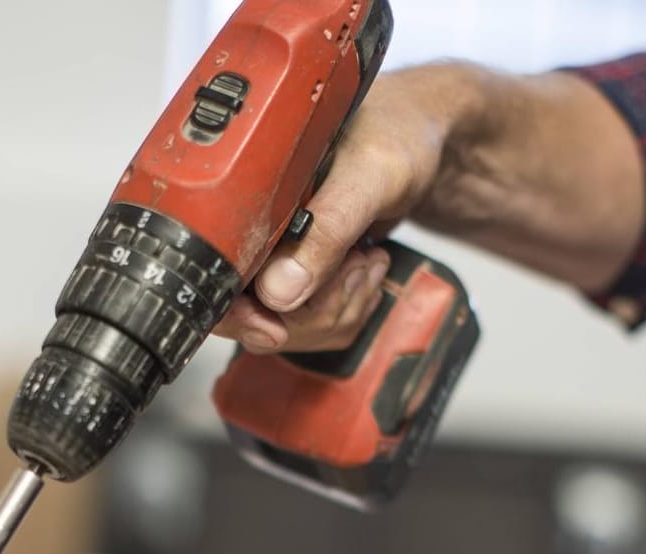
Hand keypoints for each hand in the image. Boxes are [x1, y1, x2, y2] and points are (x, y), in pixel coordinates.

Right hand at [214, 69, 475, 354]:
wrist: (426, 138)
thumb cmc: (398, 135)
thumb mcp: (369, 176)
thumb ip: (327, 230)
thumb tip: (277, 289)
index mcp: (248, 197)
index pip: (219, 277)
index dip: (242, 313)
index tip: (276, 326)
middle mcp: (256, 228)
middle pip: (255, 313)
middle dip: (315, 307)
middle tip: (355, 262)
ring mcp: (279, 253)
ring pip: (288, 325)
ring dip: (338, 306)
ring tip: (365, 257)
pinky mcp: (304, 269)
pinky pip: (313, 321)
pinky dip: (347, 307)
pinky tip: (364, 268)